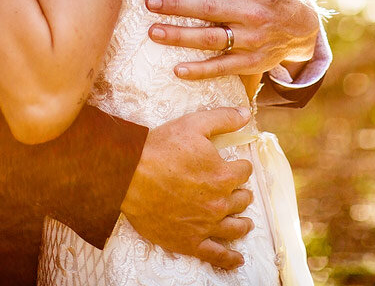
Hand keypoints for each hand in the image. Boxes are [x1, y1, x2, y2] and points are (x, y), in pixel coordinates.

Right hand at [121, 107, 254, 268]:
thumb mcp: (194, 124)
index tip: (234, 166)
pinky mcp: (188, 241)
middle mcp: (218, 203)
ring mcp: (205, 225)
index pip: (243, 172)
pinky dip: (229, 259)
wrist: (129, 175)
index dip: (239, 167)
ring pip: (234, 227)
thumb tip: (246, 113)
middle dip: (240, 193)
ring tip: (245, 222)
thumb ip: (223, 119)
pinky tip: (238, 260)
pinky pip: (216, 255)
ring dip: (242, 223)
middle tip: (236, 191)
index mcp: (223, 176)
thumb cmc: (160, 148)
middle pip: (241, 199)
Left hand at [146, 0, 318, 79]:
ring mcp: (250, 39)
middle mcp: (251, 11)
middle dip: (177, 4)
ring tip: (152, 31)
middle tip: (149, 0)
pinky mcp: (249, 61)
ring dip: (181, 37)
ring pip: (211, 39)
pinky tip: (176, 69)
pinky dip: (200, 70)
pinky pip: (222, 66)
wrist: (304, 31)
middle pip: (210, 7)